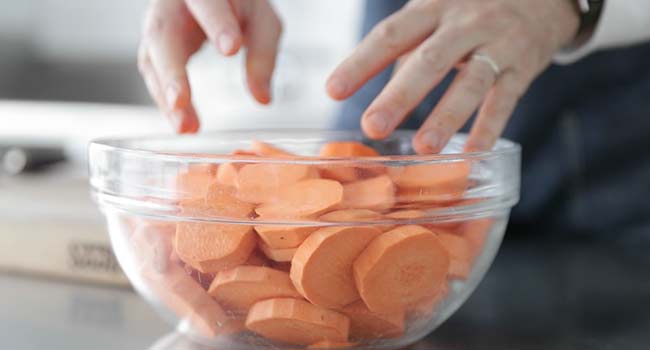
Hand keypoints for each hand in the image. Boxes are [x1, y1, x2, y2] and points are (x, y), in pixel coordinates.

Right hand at [138, 0, 281, 132]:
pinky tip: (181, 121)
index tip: (231, 48)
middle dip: (171, 70)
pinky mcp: (155, 48)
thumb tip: (262, 98)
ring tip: (185, 126)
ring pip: (152, 58)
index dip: (218, 24)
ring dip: (167, 96)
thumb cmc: (238, 4)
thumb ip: (262, 55)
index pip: (207, 2)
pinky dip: (166, 101)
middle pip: (163, 34)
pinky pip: (154, 75)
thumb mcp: (262, 22)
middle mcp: (172, 4)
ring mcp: (159, 25)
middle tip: (181, 100)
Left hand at [327, 0, 579, 152]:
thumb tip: (376, 96)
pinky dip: (488, 128)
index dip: (360, 63)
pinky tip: (472, 154)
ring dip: (445, 117)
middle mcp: (464, 23)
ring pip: (470, 83)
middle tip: (372, 127)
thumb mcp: (437, 14)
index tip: (332, 91)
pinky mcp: (523, 67)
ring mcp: (496, 45)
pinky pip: (505, 100)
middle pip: (428, 60)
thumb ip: (407, 50)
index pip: (391, 35)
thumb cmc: (471, 12)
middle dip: (399, 96)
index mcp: (432, 8)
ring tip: (422, 149)